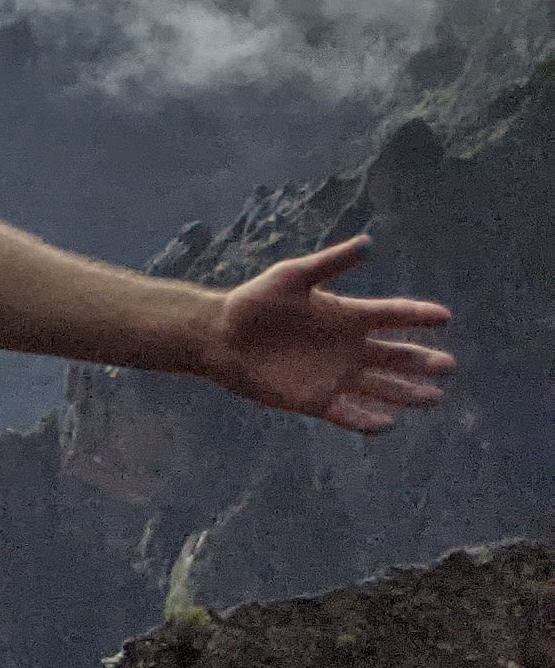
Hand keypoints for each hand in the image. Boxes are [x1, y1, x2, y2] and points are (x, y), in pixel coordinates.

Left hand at [201, 236, 455, 433]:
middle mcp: (349, 348)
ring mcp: (335, 376)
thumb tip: (367, 243)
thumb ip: (329, 263)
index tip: (444, 316)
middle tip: (448, 366)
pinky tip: (386, 424)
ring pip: (381, 389)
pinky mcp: (315, 400)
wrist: (218, 335)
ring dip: (407, 393)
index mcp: (348, 316)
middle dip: (422, 362)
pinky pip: (348, 414)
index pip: (392, 315)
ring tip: (434, 397)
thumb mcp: (291, 277)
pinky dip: (367, 421)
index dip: (418, 315)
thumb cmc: (254, 302)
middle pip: (396, 357)